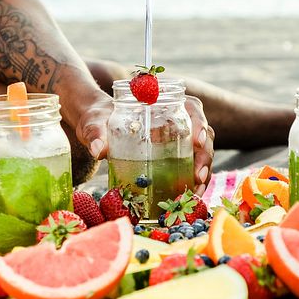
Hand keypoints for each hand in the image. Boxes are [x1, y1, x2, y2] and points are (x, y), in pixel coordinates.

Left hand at [68, 89, 214, 194]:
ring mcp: (177, 139)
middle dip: (204, 156)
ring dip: (203, 172)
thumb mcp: (95, 122)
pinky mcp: (172, 156)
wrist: (94, 127)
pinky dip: (193, 182)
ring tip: (196, 191)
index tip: (198, 141)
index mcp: (163, 103)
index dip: (200, 124)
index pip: (192, 108)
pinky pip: (190, 167)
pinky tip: (190, 196)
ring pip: (200, 153)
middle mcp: (176, 119)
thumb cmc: (97, 118)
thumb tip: (97, 149)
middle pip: (202, 134)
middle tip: (198, 176)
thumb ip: (96, 132)